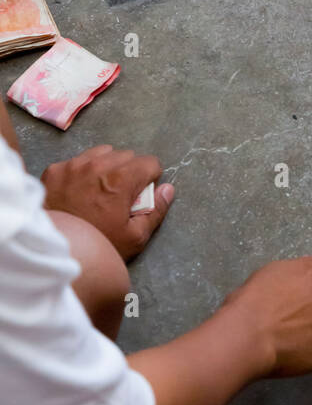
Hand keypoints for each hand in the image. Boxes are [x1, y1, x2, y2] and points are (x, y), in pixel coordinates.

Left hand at [42, 146, 172, 260]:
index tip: (142, 194)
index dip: (151, 179)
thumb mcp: (135, 238)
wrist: (52, 251)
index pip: (150, 162)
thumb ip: (156, 211)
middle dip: (129, 171)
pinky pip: (77, 160)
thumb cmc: (97, 245)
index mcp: (121, 180)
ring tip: (100, 190)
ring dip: (107, 166)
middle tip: (121, 195)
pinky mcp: (55, 171)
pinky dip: (83, 171)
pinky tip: (78, 191)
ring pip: (102, 153)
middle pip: (127, 156)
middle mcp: (97, 165)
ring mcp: (73, 165)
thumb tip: (167, 189)